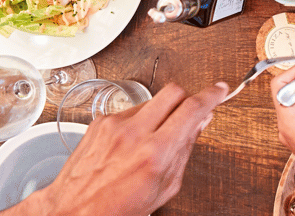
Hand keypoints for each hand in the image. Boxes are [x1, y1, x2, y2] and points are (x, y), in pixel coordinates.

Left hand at [22, 82, 229, 215]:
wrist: (74, 210)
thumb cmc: (117, 207)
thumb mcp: (164, 187)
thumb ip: (184, 150)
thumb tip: (198, 123)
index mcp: (155, 153)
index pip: (191, 109)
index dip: (211, 95)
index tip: (219, 90)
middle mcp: (134, 133)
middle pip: (174, 92)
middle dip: (187, 98)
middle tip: (189, 111)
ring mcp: (115, 124)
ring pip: (152, 100)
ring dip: (161, 112)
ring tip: (154, 137)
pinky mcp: (100, 121)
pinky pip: (130, 109)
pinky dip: (138, 121)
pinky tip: (133, 141)